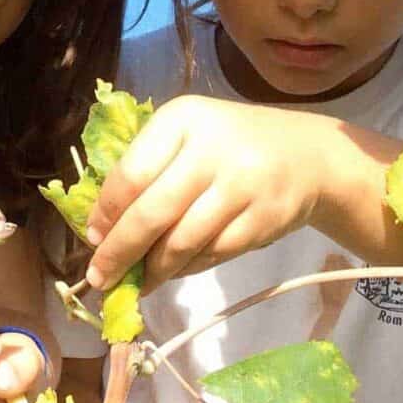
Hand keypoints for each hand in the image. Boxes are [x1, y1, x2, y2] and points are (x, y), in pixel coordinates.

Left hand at [84, 95, 343, 291]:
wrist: (309, 156)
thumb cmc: (229, 147)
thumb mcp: (187, 137)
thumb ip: (146, 170)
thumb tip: (101, 230)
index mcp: (183, 119)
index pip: (131, 173)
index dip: (107, 213)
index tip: (93, 238)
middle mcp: (212, 149)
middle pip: (153, 213)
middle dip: (121, 252)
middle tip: (101, 277)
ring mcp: (242, 185)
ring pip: (183, 242)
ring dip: (154, 269)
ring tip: (136, 282)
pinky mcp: (264, 219)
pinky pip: (212, 254)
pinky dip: (187, 269)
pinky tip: (173, 272)